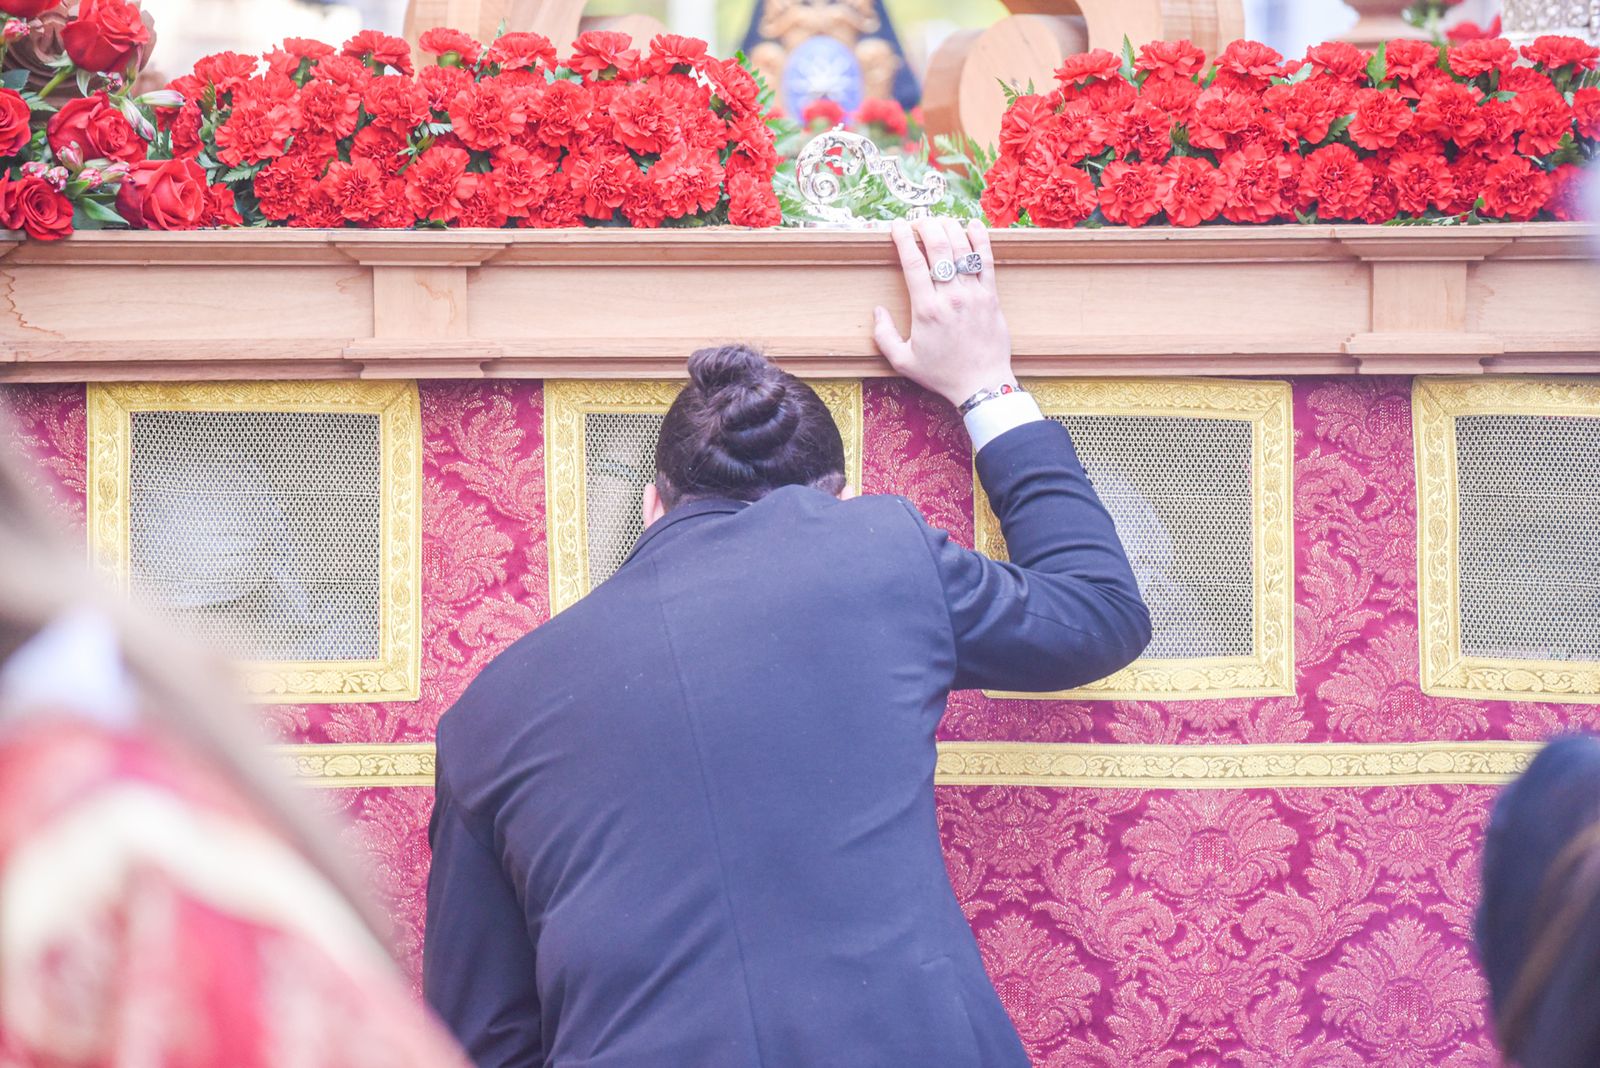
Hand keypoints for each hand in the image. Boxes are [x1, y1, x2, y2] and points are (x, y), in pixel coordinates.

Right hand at [872, 218, 1014, 408]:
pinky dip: (980, 239)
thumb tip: (877, 311)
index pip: (913, 262)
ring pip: (962, 250)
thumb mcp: (903, 361)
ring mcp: (974, 294)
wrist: (981, 384)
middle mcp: (950, 297)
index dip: (903, 239)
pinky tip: (971, 225)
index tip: (897, 226)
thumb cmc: (942, 374)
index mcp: (926, 309)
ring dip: (950, 229)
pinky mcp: (991, 297)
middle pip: (938, 248)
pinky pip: (987, 261)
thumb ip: (884, 336)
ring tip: (940, 221)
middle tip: (918, 221)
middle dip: (926, 227)